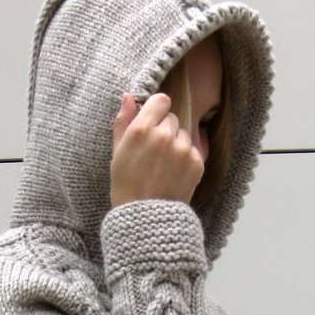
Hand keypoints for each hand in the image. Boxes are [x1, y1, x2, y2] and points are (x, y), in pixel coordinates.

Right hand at [109, 92, 204, 206]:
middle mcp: (164, 135)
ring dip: (177, 144)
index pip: (161, 100)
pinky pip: (194, 150)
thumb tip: (128, 96)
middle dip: (165, 130)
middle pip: (172, 118)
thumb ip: (123, 121)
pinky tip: (174, 173)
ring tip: (164, 166)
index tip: (154, 121)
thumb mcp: (117, 152)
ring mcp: (183, 149)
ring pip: (184, 135)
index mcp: (142, 129)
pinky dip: (186, 159)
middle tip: (155, 152)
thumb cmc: (126, 185)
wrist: (146, 218)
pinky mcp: (197, 162)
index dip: (157, 110)